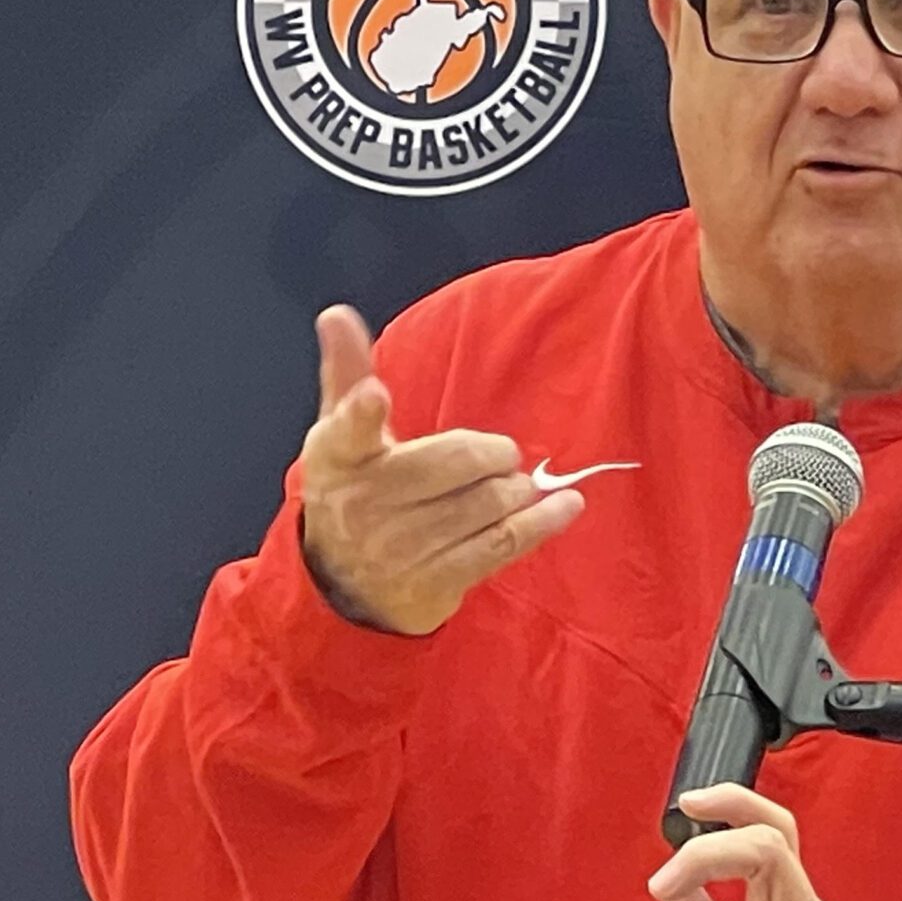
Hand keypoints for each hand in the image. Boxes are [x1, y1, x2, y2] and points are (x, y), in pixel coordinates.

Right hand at [300, 305, 584, 634]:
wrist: (343, 586)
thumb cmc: (354, 491)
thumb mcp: (341, 436)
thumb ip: (347, 374)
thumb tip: (337, 313)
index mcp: (338, 457)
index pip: (348, 430)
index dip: (362, 412)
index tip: (374, 395)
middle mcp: (364, 505)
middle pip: (450, 463)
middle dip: (491, 454)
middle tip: (502, 455)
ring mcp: (399, 549)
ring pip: (482, 505)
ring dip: (515, 490)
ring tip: (518, 483)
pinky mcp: (435, 583)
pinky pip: (500, 545)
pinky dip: (540, 522)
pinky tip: (565, 506)